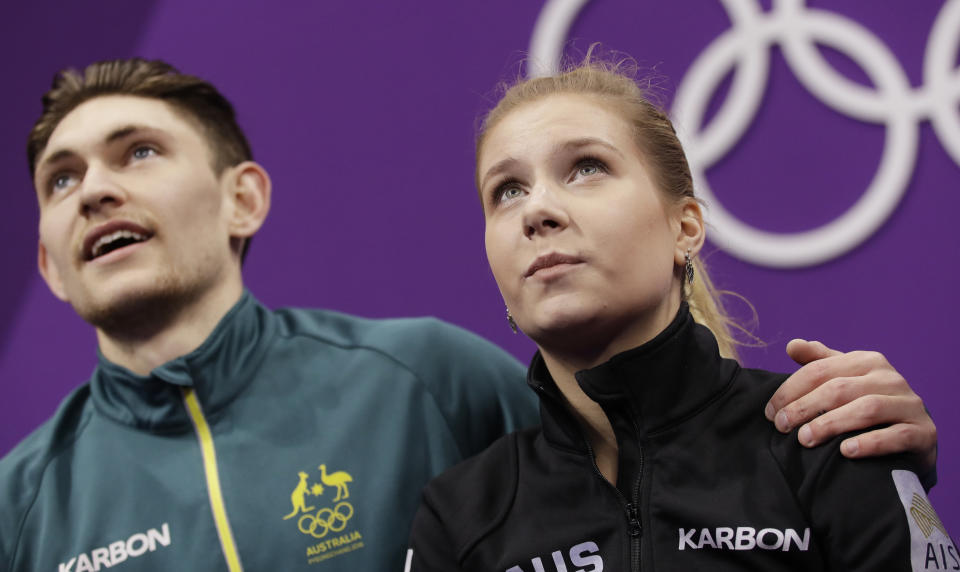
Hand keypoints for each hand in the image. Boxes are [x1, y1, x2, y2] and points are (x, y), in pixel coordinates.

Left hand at [764, 339, 935, 470]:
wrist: (914, 435)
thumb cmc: (870, 403)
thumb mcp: (845, 378)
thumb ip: (819, 362)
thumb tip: (792, 345)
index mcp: (867, 361)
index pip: (820, 370)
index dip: (790, 390)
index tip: (770, 412)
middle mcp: (890, 378)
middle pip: (839, 389)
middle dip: (804, 408)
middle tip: (781, 426)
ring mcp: (909, 404)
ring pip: (866, 409)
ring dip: (831, 424)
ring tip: (805, 439)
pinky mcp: (923, 432)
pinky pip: (896, 435)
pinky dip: (869, 443)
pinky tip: (845, 451)